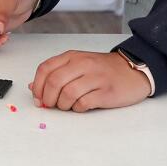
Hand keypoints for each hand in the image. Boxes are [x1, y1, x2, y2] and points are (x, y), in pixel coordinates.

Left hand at [29, 50, 152, 111]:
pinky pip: (83, 103)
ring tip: (67, 105)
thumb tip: (34, 87)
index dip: (38, 86)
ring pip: (67, 93)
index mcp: (72, 57)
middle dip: (48, 98)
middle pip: (54, 82)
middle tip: (50, 105)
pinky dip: (77, 108)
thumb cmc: (102, 70)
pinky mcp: (106, 92)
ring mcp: (95, 78)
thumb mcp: (77, 65)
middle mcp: (83, 64)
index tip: (38, 98)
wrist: (133, 71)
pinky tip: (80, 106)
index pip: (45, 69)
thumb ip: (56, 73)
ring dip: (63, 105)